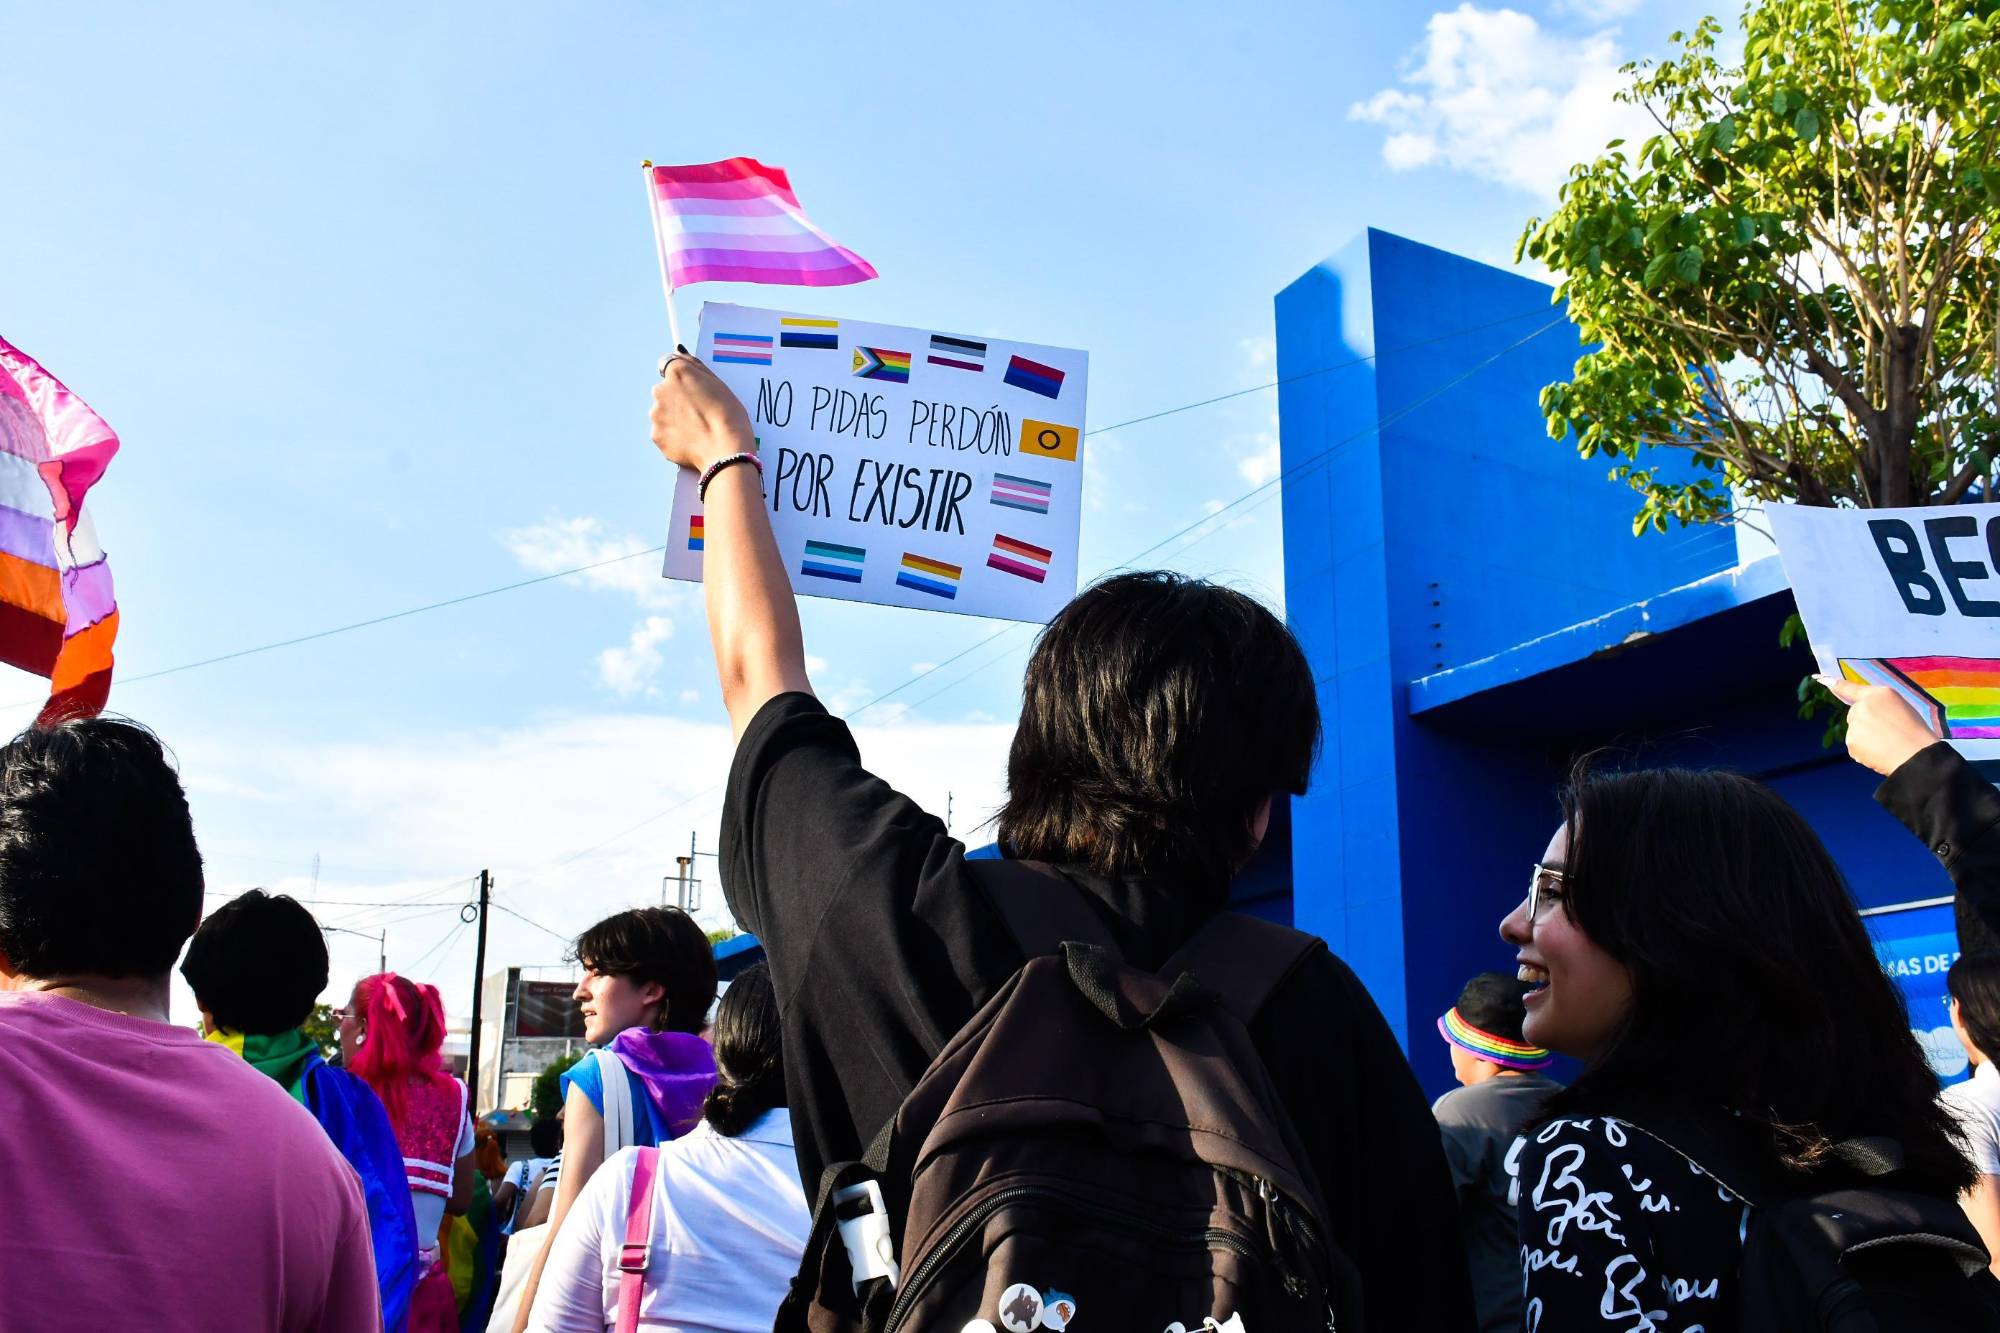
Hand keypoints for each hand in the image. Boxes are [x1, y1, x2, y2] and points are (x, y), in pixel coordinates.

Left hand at [650, 352, 753, 472]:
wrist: (725, 451)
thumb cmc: (728, 416)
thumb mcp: (718, 384)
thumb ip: (695, 366)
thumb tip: (680, 352)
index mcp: (678, 373)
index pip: (667, 364)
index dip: (679, 376)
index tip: (688, 387)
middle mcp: (661, 390)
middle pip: (664, 391)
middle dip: (676, 399)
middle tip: (698, 413)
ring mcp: (656, 414)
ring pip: (662, 413)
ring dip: (674, 419)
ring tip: (697, 430)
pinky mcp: (657, 436)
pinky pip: (663, 433)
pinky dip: (674, 437)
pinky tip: (691, 441)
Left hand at [1819, 674, 1941, 776]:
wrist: (1916, 755)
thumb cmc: (1914, 730)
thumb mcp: (1901, 706)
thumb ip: (1879, 703)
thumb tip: (1859, 706)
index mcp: (1880, 694)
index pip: (1851, 687)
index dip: (1836, 685)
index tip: (1820, 679)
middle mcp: (1863, 706)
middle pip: (1855, 714)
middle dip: (1866, 722)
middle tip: (1888, 732)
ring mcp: (1855, 724)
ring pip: (1855, 731)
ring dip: (1866, 738)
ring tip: (1887, 743)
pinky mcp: (1851, 741)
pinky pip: (1855, 746)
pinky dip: (1864, 750)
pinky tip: (1880, 752)